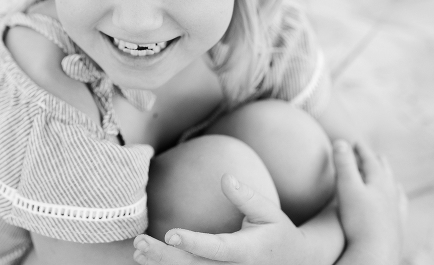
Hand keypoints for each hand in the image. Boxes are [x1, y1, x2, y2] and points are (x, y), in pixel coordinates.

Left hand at [132, 174, 310, 264]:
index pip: (216, 248)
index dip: (193, 242)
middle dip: (165, 256)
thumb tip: (225, 177)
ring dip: (162, 264)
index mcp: (246, 252)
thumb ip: (246, 197)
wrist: (296, 264)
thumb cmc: (278, 234)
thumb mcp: (268, 212)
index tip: (171, 234)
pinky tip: (150, 260)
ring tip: (138, 250)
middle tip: (140, 241)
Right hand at [332, 140, 406, 264]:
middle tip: (374, 154)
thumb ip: (343, 164)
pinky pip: (400, 208)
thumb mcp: (346, 187)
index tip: (355, 142)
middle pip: (385, 173)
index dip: (361, 150)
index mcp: (379, 183)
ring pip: (394, 190)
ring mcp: (395, 211)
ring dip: (389, 180)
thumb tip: (340, 141)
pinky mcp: (396, 227)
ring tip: (389, 176)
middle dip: (378, 162)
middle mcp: (390, 195)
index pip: (371, 160)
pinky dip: (398, 200)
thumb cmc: (359, 220)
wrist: (375, 253)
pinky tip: (398, 202)